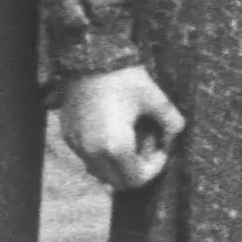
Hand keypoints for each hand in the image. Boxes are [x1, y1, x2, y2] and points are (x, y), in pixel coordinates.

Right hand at [58, 65, 183, 190]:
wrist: (89, 60)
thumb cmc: (124, 78)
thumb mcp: (155, 98)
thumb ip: (171, 122)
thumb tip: (173, 136)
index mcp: (114, 146)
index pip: (135, 180)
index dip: (154, 168)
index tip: (162, 148)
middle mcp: (92, 152)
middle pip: (117, 181)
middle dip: (136, 168)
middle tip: (148, 143)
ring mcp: (77, 146)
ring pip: (101, 171)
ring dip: (119, 162)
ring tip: (131, 134)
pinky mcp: (69, 137)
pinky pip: (88, 157)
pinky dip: (103, 153)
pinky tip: (114, 128)